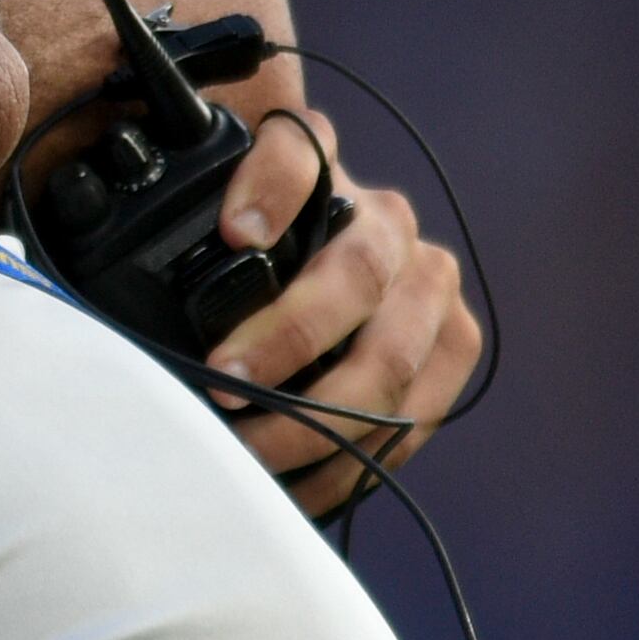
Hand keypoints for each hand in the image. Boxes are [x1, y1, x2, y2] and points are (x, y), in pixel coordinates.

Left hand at [192, 104, 480, 516]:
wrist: (327, 290)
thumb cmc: (252, 262)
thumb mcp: (216, 226)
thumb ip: (201, 213)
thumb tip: (187, 237)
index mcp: (328, 174)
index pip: (300, 153)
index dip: (274, 186)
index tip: (234, 234)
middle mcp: (391, 226)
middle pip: (358, 279)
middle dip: (287, 340)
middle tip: (222, 385)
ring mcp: (432, 291)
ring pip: (390, 363)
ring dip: (313, 422)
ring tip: (248, 453)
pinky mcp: (452, 350)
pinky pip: (409, 419)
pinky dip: (346, 464)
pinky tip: (293, 486)